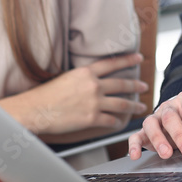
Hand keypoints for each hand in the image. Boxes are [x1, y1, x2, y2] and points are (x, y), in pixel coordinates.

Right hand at [8, 53, 147, 134]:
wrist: (36, 110)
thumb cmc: (47, 94)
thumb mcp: (67, 77)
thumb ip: (84, 78)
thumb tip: (94, 79)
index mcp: (86, 72)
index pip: (112, 64)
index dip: (128, 60)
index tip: (139, 58)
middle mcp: (93, 85)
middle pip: (122, 84)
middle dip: (136, 86)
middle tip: (145, 86)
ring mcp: (93, 102)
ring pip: (121, 104)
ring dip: (133, 106)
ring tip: (140, 107)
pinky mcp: (91, 118)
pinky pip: (110, 120)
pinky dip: (117, 122)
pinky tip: (120, 123)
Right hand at [127, 91, 181, 159]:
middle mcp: (169, 106)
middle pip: (171, 116)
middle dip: (180, 135)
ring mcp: (155, 118)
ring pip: (152, 123)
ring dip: (159, 139)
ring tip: (167, 154)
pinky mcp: (144, 131)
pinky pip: (136, 136)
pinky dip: (134, 145)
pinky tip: (136, 156)